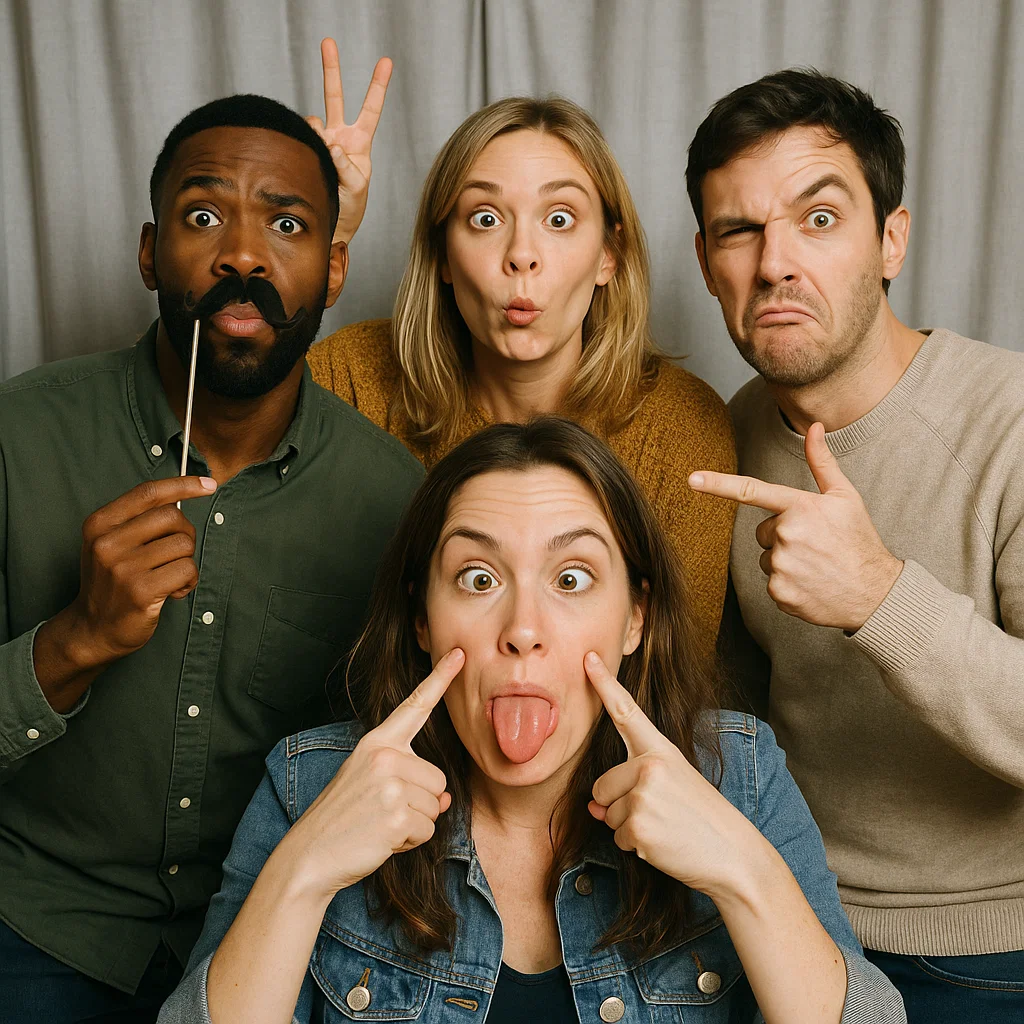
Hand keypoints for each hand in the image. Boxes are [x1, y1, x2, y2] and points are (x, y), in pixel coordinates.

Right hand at [46, 476, 214, 663]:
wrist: (92, 629)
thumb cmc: (111, 582)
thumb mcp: (110, 543)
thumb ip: (138, 520)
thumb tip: (183, 497)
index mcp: (100, 523)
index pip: (148, 493)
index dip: (183, 485)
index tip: (209, 484)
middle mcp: (108, 542)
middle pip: (173, 517)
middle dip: (185, 534)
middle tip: (176, 554)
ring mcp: (123, 568)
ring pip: (184, 545)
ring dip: (187, 563)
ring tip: (170, 577)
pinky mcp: (141, 591)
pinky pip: (187, 570)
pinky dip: (188, 582)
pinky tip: (173, 592)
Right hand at [284, 648, 463, 898]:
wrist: (310, 855)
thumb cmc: (343, 817)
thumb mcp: (371, 784)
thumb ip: (409, 780)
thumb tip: (444, 798)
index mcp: (377, 742)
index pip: (415, 706)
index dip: (440, 679)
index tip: (460, 654)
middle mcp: (385, 756)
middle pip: (438, 778)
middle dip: (420, 802)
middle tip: (382, 812)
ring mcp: (391, 785)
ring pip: (436, 806)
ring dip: (414, 823)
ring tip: (379, 824)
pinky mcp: (397, 816)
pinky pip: (428, 830)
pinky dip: (410, 842)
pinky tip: (381, 839)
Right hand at [305, 37, 391, 245]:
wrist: (332, 223)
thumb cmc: (351, 207)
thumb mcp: (356, 187)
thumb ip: (345, 165)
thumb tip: (331, 142)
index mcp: (360, 143)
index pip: (370, 109)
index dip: (377, 86)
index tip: (386, 61)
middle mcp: (340, 136)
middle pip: (334, 96)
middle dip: (331, 69)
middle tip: (327, 41)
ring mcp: (320, 142)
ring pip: (313, 120)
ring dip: (316, 133)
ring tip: (324, 154)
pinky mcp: (305, 150)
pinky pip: (303, 138)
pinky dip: (307, 146)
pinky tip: (311, 157)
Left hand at [585, 652, 761, 899]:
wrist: (735, 855)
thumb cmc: (704, 819)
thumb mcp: (672, 789)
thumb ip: (630, 786)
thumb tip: (592, 807)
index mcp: (661, 750)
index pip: (627, 711)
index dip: (604, 684)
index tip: (588, 657)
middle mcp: (649, 766)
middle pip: (601, 785)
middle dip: (618, 805)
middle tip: (659, 813)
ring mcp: (643, 795)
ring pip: (606, 813)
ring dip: (628, 827)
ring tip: (665, 827)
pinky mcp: (638, 826)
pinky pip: (617, 838)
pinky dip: (635, 847)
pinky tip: (664, 844)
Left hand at [689, 422, 902, 631]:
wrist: (876, 593)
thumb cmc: (859, 541)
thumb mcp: (846, 498)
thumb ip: (822, 462)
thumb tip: (814, 427)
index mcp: (800, 507)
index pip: (752, 491)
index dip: (717, 484)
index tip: (692, 479)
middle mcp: (786, 534)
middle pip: (763, 531)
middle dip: (782, 536)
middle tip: (814, 545)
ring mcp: (781, 565)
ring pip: (765, 557)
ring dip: (785, 560)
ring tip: (816, 565)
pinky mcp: (778, 591)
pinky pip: (770, 580)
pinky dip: (787, 583)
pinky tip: (812, 583)